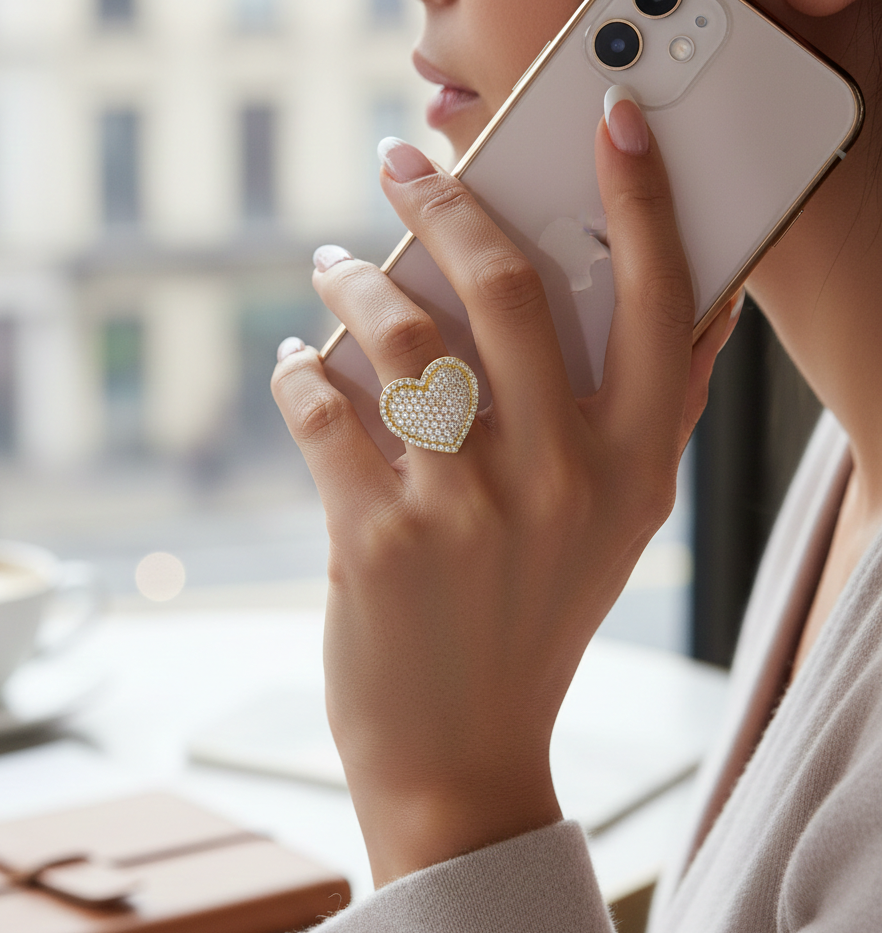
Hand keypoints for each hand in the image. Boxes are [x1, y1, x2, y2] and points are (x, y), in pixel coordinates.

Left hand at [271, 93, 741, 886]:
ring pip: (397, 335)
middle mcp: (558, 476)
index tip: (612, 128)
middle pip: (505, 287)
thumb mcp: (616, 529)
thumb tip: (686, 312)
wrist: (462, 749)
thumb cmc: (534, 623)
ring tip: (333, 268)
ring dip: (352, 282)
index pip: (662, 300)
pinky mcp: (374, 536)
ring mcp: (463, 507)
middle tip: (406, 163)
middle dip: (447, 201)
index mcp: (633, 466)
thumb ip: (649, 419)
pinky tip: (299, 362)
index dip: (643, 200)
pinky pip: (323, 406)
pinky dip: (300, 369)